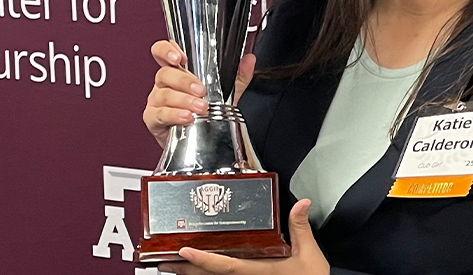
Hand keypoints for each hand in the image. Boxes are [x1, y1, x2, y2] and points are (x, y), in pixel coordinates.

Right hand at [143, 40, 256, 148]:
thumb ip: (237, 76)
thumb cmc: (205, 110)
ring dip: (184, 100)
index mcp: (177, 70)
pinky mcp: (152, 119)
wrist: (196, 140)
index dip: (167, 51)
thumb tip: (249, 60)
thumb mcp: (224, 91)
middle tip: (201, 90)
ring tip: (200, 107)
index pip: (162, 52)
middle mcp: (163, 83)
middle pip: (165, 73)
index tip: (179, 57)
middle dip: (184, 81)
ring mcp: (156, 100)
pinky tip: (187, 117)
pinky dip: (174, 115)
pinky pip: (160, 114)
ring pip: (164, 94)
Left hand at [157, 199, 328, 274]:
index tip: (184, 251)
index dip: (202, 259)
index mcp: (257, 271)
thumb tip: (300, 204)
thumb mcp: (309, 255)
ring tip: (171, 264)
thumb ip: (300, 228)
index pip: (223, 266)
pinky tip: (197, 272)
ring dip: (190, 274)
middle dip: (184, 268)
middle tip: (163, 259)